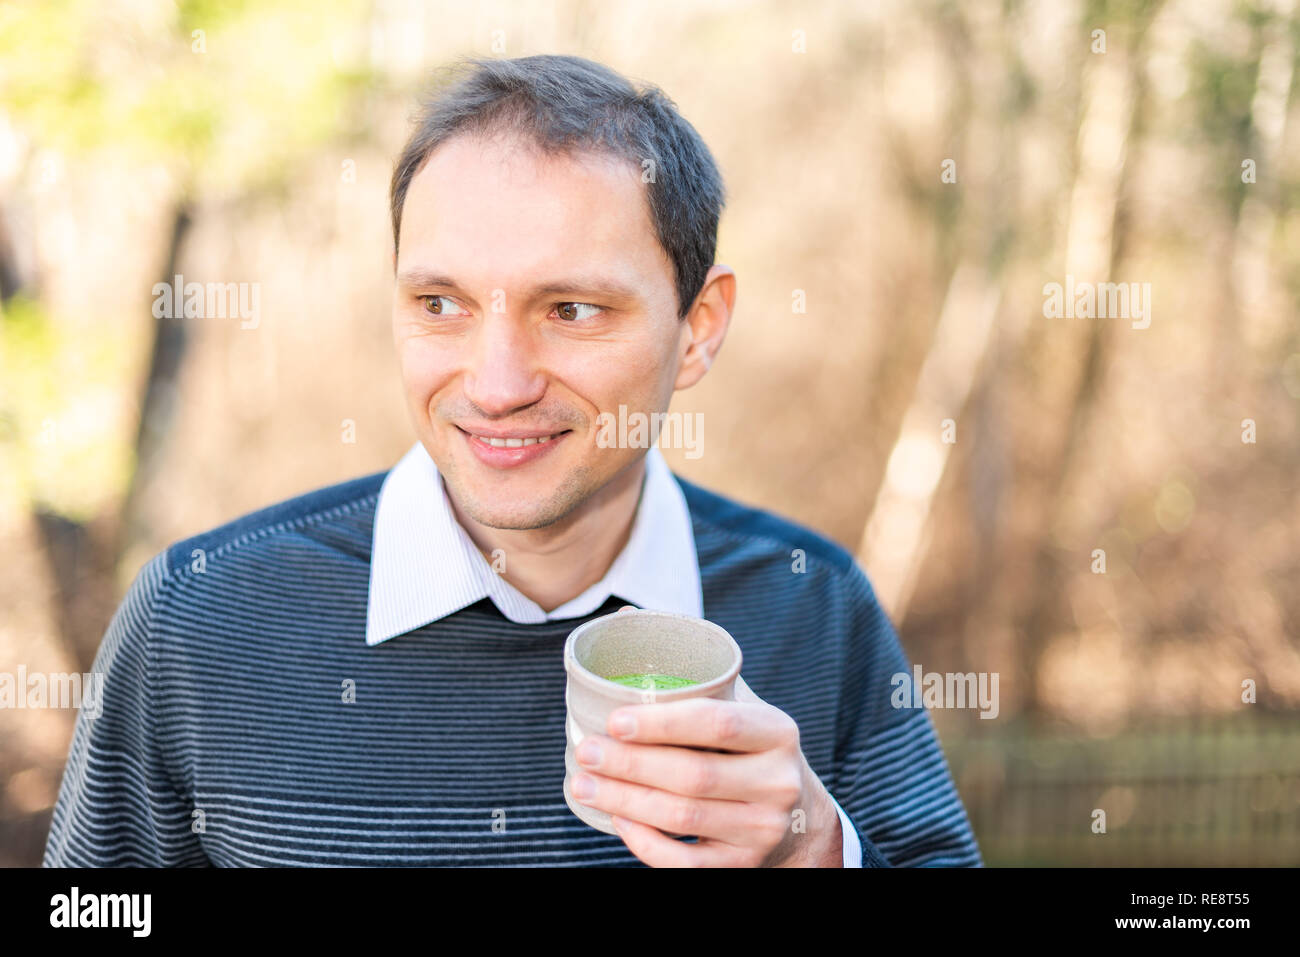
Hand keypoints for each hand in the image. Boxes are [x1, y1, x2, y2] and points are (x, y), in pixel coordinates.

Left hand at [570, 675, 842, 865]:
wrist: (797, 818)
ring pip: (683, 819)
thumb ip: (690, 665)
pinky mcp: (744, 867)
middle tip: (585, 751)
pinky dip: (645, 844)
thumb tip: (626, 617)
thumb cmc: (749, 748)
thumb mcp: (737, 704)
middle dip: (629, 764)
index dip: (662, 722)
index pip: (718, 722)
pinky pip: (686, 864)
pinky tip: (618, 820)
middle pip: (694, 775)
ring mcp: (763, 829)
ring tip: (583, 784)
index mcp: (777, 731)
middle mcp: (778, 782)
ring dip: (624, 801)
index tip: (613, 719)